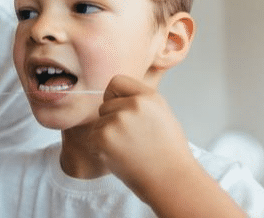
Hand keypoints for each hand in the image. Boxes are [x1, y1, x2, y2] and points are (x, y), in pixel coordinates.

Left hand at [89, 75, 196, 197]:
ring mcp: (117, 121)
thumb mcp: (162, 115)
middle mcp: (133, 105)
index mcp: (149, 97)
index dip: (114, 97)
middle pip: (104, 105)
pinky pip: (92, 138)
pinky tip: (120, 157)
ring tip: (129, 150)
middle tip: (131, 140)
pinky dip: (101, 150)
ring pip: (98, 123)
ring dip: (107, 137)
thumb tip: (117, 97)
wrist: (172, 181)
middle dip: (111, 121)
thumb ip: (141, 102)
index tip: (121, 110)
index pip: (116, 82)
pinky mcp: (104, 138)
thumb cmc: (168, 153)